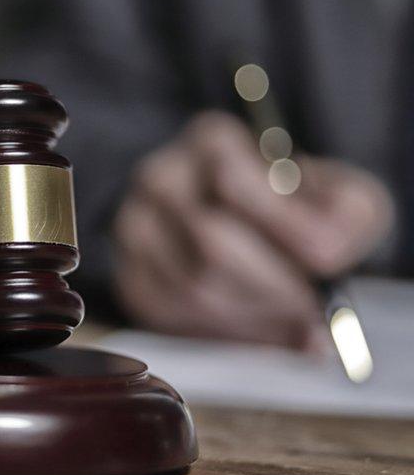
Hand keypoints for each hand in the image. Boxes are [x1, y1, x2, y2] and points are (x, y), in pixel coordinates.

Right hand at [112, 111, 393, 349]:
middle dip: (273, 286)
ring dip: (253, 316)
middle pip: (210, 242)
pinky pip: (171, 316)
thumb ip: (344, 216)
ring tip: (291, 323)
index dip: (283, 228)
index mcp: (211, 141)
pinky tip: (256, 327)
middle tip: (314, 311)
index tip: (329, 261)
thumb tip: (323, 259)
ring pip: (190, 287)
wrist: (254, 232)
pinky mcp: (130, 277)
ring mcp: (135, 228)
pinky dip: (223, 333)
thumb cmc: (300, 212)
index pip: (231, 181)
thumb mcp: (339, 196)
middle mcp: (160, 177)